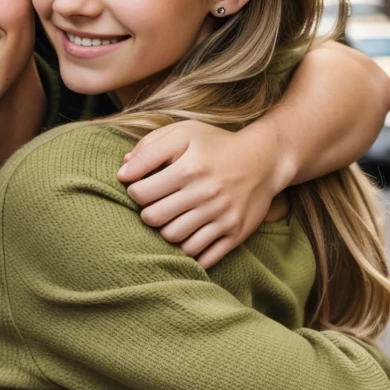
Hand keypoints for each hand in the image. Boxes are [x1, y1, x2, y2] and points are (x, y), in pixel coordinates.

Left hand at [118, 120, 286, 268]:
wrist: (265, 159)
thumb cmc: (217, 145)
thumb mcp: (184, 133)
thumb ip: (149, 148)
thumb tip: (123, 172)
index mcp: (190, 168)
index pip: (141, 193)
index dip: (135, 191)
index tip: (142, 188)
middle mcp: (206, 194)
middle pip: (154, 219)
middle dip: (148, 213)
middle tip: (156, 206)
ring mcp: (222, 216)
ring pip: (175, 240)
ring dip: (167, 232)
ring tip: (172, 219)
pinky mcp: (235, 234)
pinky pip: (203, 256)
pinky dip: (191, 251)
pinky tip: (189, 236)